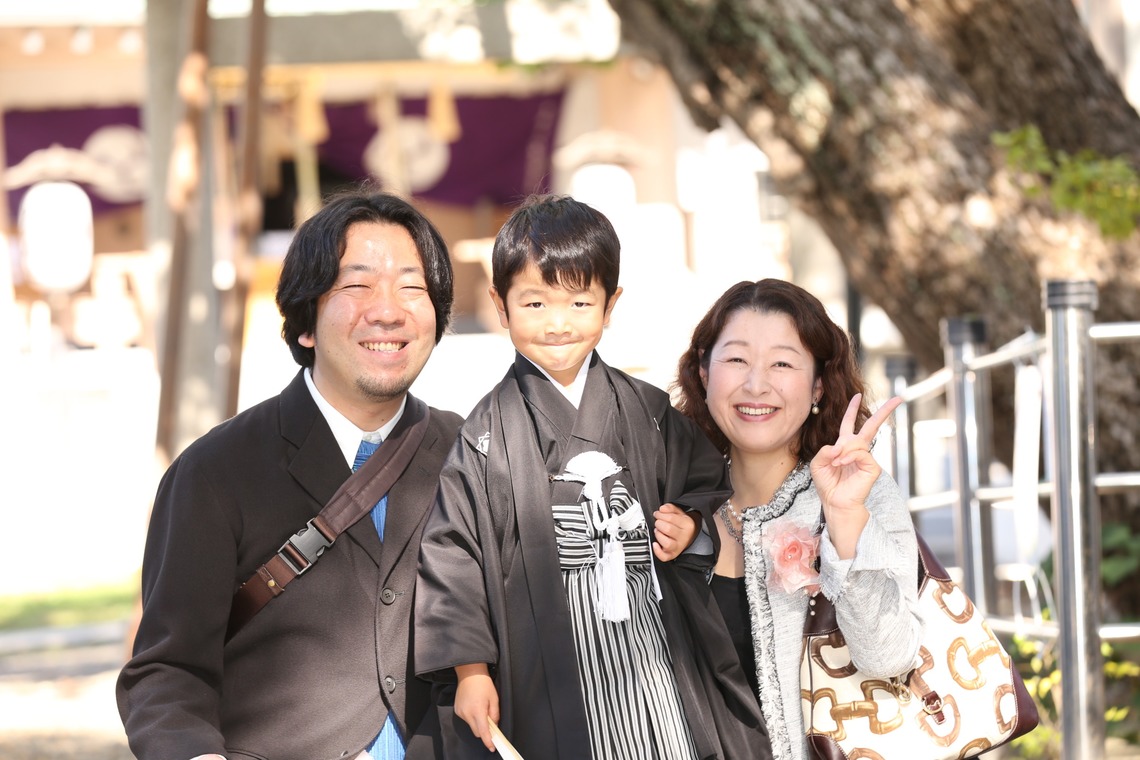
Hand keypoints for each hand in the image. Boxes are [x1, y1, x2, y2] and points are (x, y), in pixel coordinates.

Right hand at [454, 663, 498, 751]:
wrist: (470, 673)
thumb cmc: (484, 684)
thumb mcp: (494, 698)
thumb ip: (495, 714)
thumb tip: (494, 726)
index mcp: (478, 711)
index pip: (483, 732)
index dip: (488, 741)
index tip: (492, 747)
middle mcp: (467, 714)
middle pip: (476, 732)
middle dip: (484, 732)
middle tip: (490, 724)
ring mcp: (460, 712)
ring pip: (471, 725)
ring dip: (477, 723)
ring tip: (481, 709)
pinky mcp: (457, 710)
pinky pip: (466, 719)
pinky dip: (472, 717)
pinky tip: (474, 706)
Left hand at [653, 503, 700, 561]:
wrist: (691, 535)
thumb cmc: (682, 524)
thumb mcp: (679, 512)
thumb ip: (670, 508)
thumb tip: (662, 509)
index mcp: (687, 525)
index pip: (671, 518)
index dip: (660, 514)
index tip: (657, 514)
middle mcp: (684, 537)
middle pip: (668, 529)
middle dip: (659, 523)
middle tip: (658, 522)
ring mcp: (679, 547)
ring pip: (667, 543)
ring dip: (658, 535)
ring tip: (658, 531)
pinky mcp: (673, 554)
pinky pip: (664, 557)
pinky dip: (657, 551)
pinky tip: (655, 544)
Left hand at [810, 394, 901, 557]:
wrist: (835, 502)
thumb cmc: (827, 484)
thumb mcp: (818, 464)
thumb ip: (824, 450)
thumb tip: (840, 445)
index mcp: (844, 446)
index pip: (849, 424)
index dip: (852, 410)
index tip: (857, 395)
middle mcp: (857, 450)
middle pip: (871, 426)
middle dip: (884, 411)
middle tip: (898, 398)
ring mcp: (867, 458)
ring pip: (858, 442)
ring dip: (843, 451)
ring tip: (836, 464)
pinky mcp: (872, 467)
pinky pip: (860, 453)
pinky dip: (848, 457)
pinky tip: (841, 465)